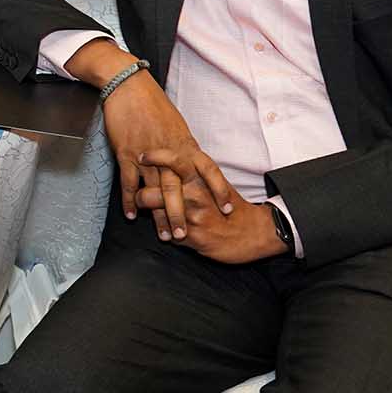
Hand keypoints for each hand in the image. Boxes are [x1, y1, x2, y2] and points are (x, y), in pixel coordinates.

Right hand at [72, 44, 235, 237]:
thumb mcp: (177, 124)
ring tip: (164, 235)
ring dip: (159, 215)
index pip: (208, 170)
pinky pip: (129, 182)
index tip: (227, 208)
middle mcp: (169, 152)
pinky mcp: (126, 153)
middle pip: (179, 189)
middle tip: (187, 235)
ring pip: (156, 191)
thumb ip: (184, 146)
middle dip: (183, 214)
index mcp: (185, 144)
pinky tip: (132, 215)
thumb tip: (192, 162)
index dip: (219, 189)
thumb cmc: (153, 104)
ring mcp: (147, 154)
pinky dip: (130, 200)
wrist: (129, 87)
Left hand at [134, 164, 288, 263]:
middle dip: (140, 195)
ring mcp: (192, 216)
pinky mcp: (192, 236)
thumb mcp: (216, 184)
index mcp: (201, 178)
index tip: (141, 156)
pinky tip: (167, 234)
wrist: (253, 232)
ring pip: (157, 214)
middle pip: (155, 190)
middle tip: (138, 197)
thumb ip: (195, 174)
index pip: (173, 160)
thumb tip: (173, 164)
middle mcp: (195, 194)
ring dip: (151, 217)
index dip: (154, 157)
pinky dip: (165, 234)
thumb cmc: (232, 207)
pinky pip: (168, 235)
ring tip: (148, 219)